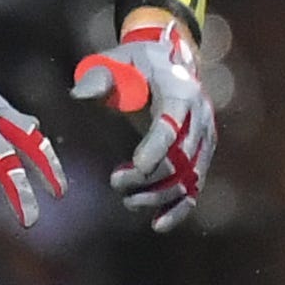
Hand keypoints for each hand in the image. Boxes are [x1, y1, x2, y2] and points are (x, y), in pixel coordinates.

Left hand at [71, 15, 213, 232]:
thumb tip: (79, 95)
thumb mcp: (114, 60)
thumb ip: (98, 77)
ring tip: (129, 201)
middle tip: (116, 182)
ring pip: (190, 177)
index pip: (172, 124)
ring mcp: (205, 137)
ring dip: (159, 196)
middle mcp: (200, 115)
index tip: (133, 168)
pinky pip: (196, 186)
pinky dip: (180, 208)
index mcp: (180, 89)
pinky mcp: (203, 154)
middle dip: (149, 177)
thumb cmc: (135, 63)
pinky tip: (158, 224)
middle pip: (182, 156)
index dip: (155, 149)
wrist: (167, 60)